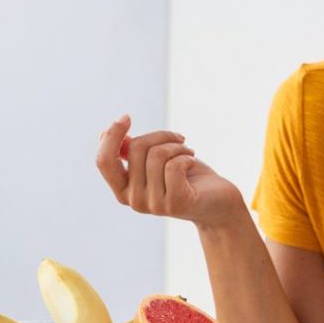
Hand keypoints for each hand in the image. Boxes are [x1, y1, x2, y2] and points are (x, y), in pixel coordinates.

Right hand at [96, 114, 244, 226]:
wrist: (219, 204)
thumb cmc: (188, 179)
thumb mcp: (157, 162)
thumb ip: (132, 152)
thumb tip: (105, 133)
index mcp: (123, 191)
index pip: (103, 162)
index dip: (111, 136)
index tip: (126, 117)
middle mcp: (134, 201)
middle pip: (136, 149)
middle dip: (160, 135)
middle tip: (179, 139)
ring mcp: (154, 205)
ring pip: (157, 155)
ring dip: (178, 146)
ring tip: (188, 153)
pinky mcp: (176, 203)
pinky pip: (174, 166)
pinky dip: (186, 156)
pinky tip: (193, 162)